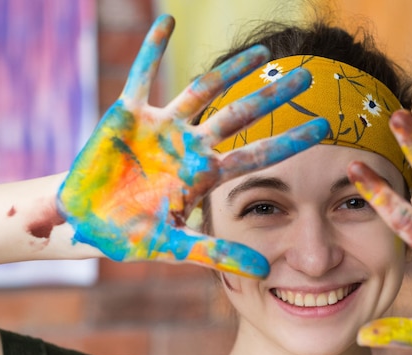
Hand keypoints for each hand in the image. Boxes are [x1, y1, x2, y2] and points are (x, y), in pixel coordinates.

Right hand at [57, 15, 328, 277]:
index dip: (290, 141)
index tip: (325, 127)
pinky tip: (168, 23)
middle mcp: (189, 146)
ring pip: (202, 90)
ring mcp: (161, 127)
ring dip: (230, 71)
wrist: (86, 221)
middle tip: (308, 79)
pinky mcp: (127, 114)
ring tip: (263, 53)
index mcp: (203, 175)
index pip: (257, 155)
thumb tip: (265, 273)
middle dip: (272, 97)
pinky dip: (153, 50)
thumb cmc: (130, 235)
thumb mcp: (174, 248)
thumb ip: (217, 255)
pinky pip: (142, 75)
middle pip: (240, 116)